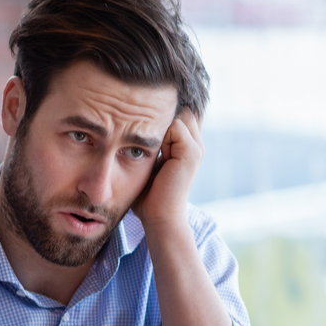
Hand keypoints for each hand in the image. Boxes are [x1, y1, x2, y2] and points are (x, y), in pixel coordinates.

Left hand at [131, 110, 203, 229]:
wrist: (158, 216)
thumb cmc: (148, 194)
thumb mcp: (147, 162)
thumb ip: (149, 143)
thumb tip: (129, 123)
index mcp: (187, 145)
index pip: (176, 111)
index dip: (160, 113)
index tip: (141, 116)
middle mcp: (196, 143)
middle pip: (176, 108)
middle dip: (159, 116)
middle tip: (148, 140)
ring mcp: (196, 147)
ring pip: (176, 114)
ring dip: (159, 126)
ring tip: (154, 150)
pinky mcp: (191, 152)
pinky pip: (175, 125)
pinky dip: (161, 136)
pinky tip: (158, 155)